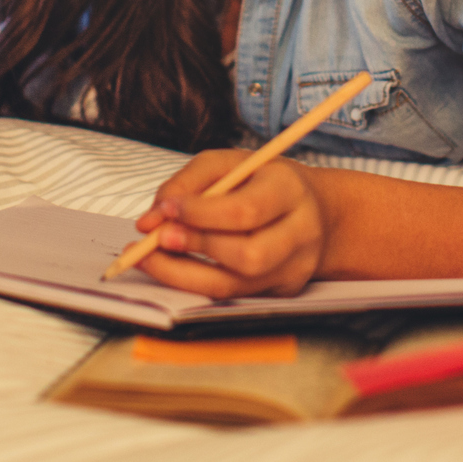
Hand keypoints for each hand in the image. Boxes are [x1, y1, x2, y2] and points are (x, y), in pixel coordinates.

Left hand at [131, 149, 328, 297]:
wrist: (312, 209)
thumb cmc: (261, 182)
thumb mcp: (228, 165)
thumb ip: (186, 183)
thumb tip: (150, 221)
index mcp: (289, 190)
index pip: (246, 211)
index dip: (200, 214)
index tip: (165, 209)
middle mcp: (300, 233)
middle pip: (248, 256)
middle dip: (194, 248)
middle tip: (154, 240)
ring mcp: (295, 269)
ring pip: (234, 287)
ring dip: (183, 274)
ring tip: (150, 257)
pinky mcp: (282, 291)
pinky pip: (231, 297)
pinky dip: (194, 284)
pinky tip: (173, 267)